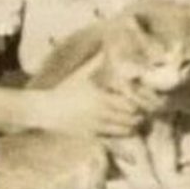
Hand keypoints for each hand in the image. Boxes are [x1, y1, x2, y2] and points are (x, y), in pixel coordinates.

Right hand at [25, 61, 147, 137]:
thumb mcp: (80, 75)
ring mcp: (97, 126)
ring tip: (134, 122)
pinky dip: (121, 136)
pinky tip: (122, 130)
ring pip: (124, 130)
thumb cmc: (64, 90)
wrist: (47, 110)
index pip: (129, 104)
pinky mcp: (91, 136)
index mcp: (101, 97)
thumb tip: (105, 48)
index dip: (138, 104)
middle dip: (138, 116)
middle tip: (142, 112)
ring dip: (132, 126)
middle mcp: (101, 113)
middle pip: (130, 118)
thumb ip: (95, 63)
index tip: (141, 101)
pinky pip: (112, 139)